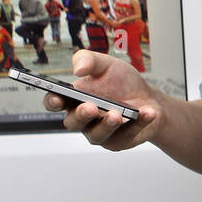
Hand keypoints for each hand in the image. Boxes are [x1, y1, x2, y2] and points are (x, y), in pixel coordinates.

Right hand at [44, 49, 161, 149]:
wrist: (148, 98)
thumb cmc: (121, 83)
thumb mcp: (106, 64)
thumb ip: (89, 60)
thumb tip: (78, 68)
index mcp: (75, 99)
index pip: (55, 103)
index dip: (52, 102)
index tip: (57, 98)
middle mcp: (84, 119)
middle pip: (73, 123)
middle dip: (81, 115)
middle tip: (91, 107)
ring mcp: (100, 132)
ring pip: (97, 135)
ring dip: (107, 125)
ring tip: (117, 114)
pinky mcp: (119, 141)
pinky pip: (125, 136)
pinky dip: (137, 125)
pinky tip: (147, 113)